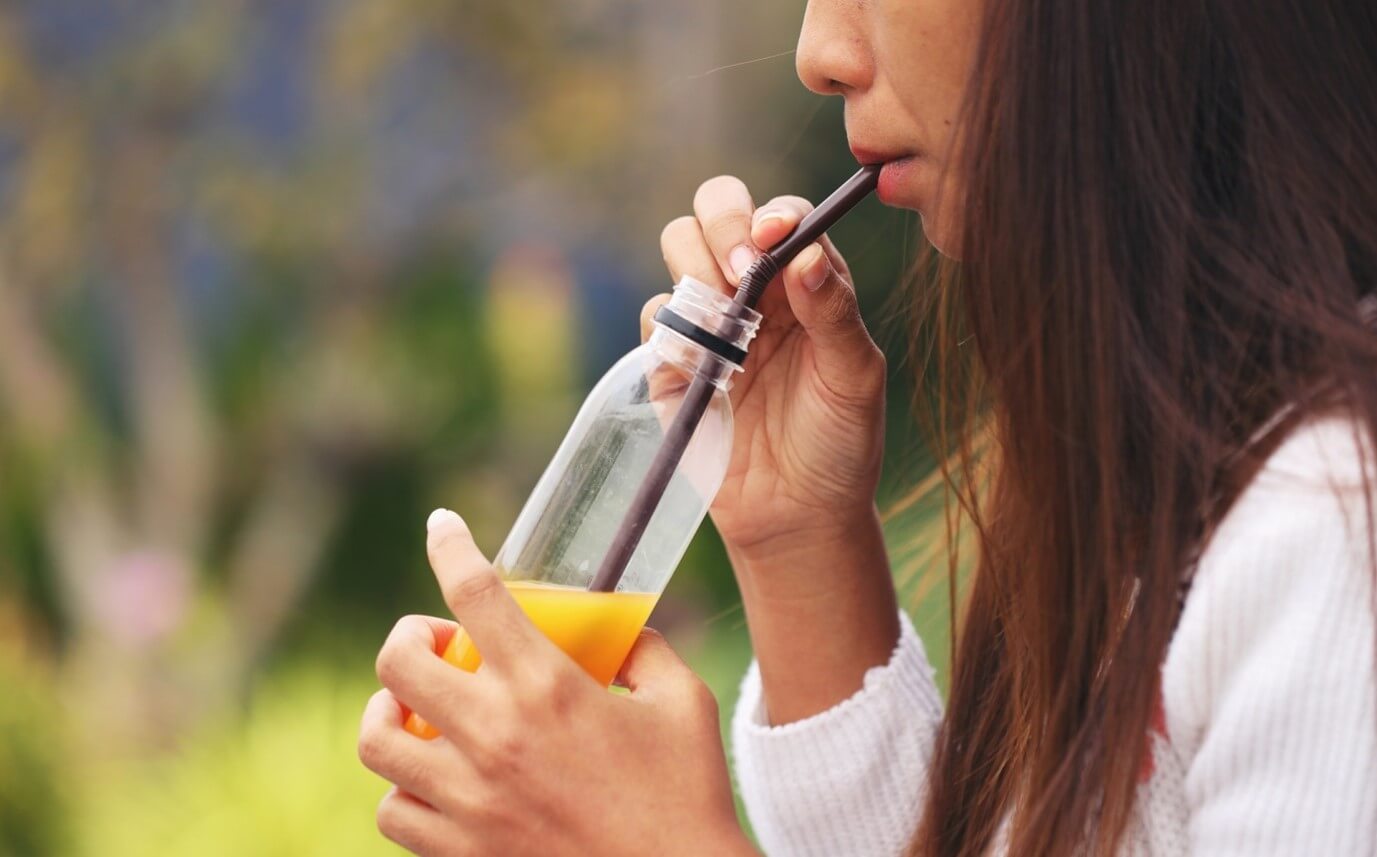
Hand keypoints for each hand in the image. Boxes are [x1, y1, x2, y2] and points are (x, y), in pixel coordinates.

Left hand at [359, 510, 751, 856]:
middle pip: (399, 662)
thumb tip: (616, 630)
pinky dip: (404, 787)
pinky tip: (434, 777)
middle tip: (440, 645)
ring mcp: (471, 798)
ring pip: (377, 740)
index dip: (448, 545)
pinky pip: (394, 810)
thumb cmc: (687, 793)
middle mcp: (496, 735)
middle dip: (409, 637)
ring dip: (389, 713)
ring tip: (417, 711)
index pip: (475, 592)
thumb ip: (643, 651)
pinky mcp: (462, 851)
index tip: (441, 526)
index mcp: (548, 686)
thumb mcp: (681, 701)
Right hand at [652, 177, 886, 562]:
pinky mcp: (672, 361)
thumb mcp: (855, 377)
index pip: (781, 217)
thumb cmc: (840, 442)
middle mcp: (754, 289)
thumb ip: (834, 311)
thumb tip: (805, 251)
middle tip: (738, 275)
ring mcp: (709, 321)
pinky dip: (674, 330)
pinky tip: (705, 368)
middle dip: (721, 225)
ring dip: (695, 269)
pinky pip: (656, 319)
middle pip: (716, 210)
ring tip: (724, 324)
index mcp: (804, 282)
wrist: (798, 516)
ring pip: (676, 247)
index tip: (771, 241)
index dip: (771, 217)